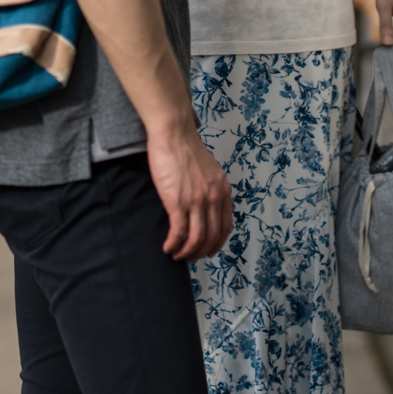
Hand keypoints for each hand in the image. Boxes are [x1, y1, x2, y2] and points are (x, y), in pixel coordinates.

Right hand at [147, 123, 232, 262]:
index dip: (218, 242)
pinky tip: (167, 248)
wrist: (175, 135)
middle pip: (212, 236)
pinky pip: (178, 231)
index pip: (226, 225)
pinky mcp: (177, 202)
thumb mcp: (210, 170)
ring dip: (186, 252)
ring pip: (196, 238)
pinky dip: (173, 244)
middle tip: (190, 258)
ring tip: (177, 255)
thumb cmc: (187, 150)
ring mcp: (196, 201)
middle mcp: (213, 198)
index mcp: (223, 191)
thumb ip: (212, 187)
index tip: (210, 251)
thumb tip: (206, 202)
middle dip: (201, 252)